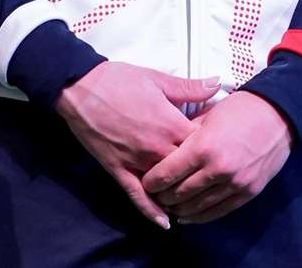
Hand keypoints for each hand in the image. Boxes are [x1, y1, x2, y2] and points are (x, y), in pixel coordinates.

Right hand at [53, 61, 221, 229]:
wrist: (81, 88)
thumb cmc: (119, 80)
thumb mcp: (157, 79)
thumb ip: (189, 88)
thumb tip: (216, 83)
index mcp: (170, 124)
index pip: (203, 144)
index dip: (213, 145)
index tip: (219, 144)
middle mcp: (157, 148)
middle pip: (188, 168)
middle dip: (199, 170)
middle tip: (209, 170)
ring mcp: (137, 162)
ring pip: (166, 186)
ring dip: (180, 192)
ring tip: (194, 196)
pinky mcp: (119, 170)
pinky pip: (137, 196)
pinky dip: (152, 211)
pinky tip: (165, 222)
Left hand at [140, 90, 292, 223]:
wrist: (278, 115)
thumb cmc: (241, 109)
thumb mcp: (208, 115)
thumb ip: (187, 133)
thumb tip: (167, 144)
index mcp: (203, 146)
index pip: (168, 173)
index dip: (152, 181)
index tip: (145, 181)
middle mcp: (217, 169)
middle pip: (179, 193)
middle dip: (163, 196)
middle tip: (154, 194)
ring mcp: (234, 184)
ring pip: (197, 207)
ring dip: (179, 208)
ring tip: (169, 204)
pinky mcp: (247, 193)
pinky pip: (218, 212)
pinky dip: (200, 216)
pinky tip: (188, 215)